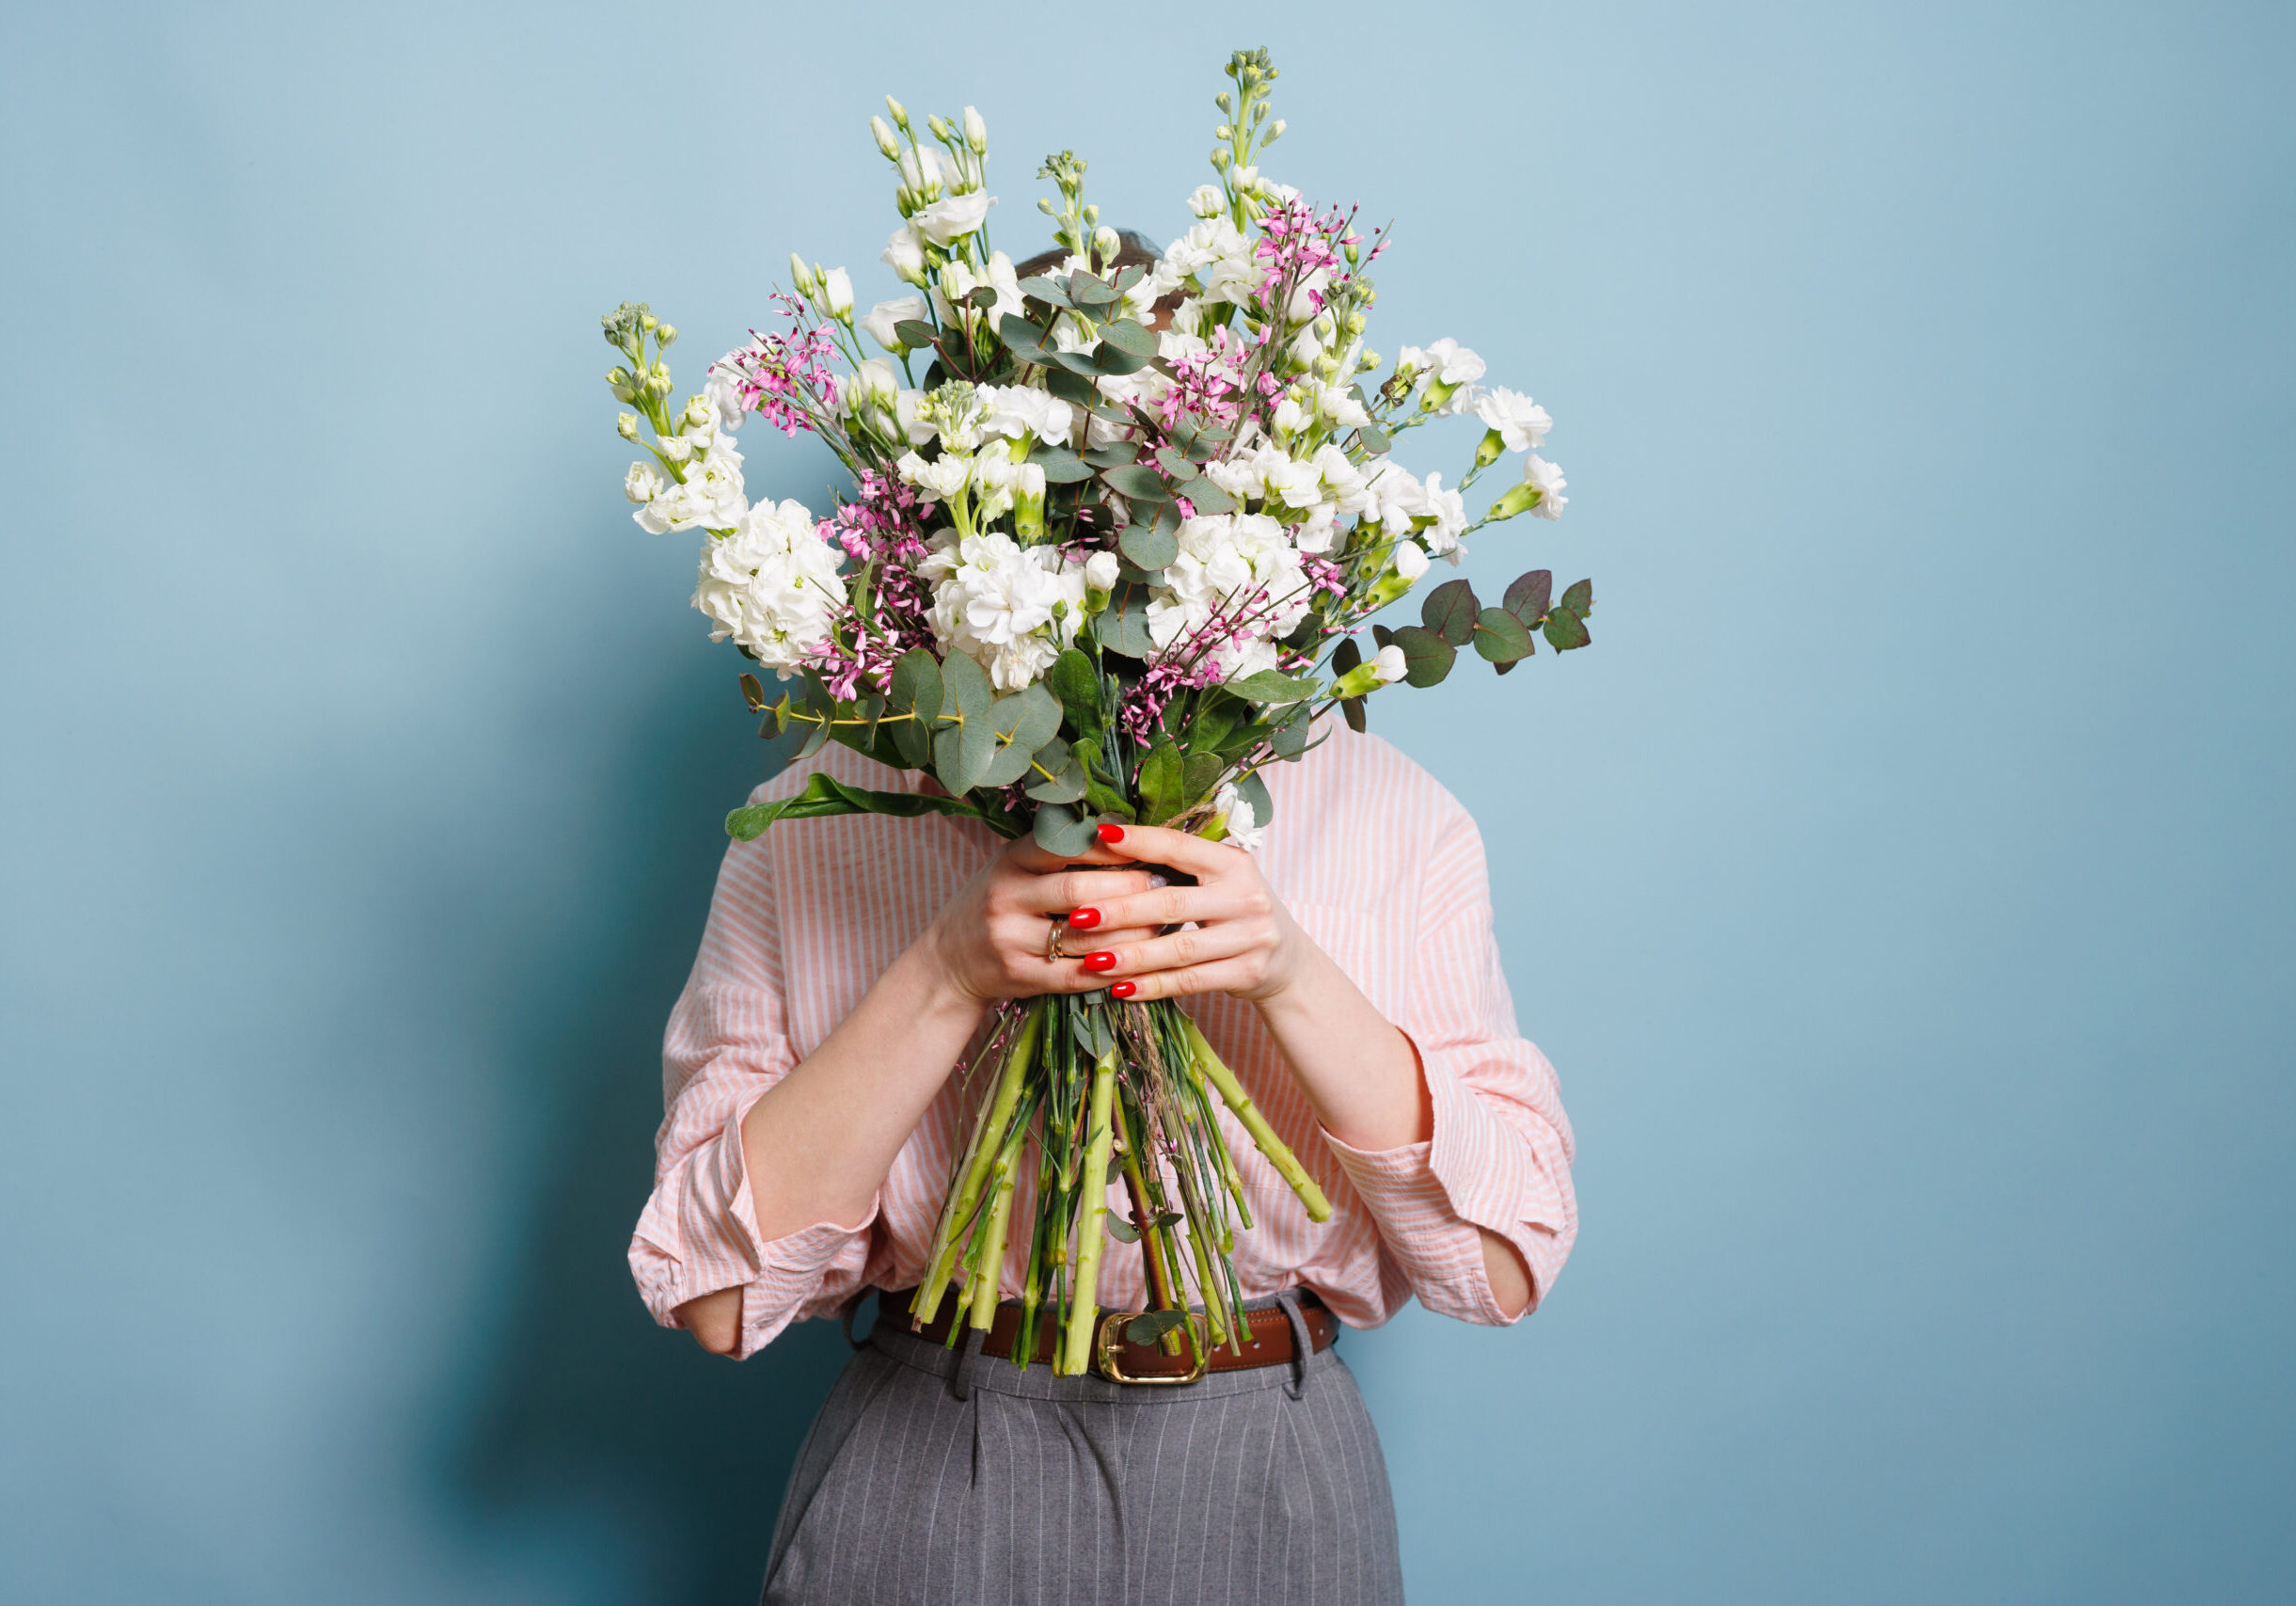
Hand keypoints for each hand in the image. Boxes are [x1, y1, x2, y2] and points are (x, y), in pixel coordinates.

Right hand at [921, 831, 1166, 1002]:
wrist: (949, 960)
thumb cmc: (999, 903)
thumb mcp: (1015, 867)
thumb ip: (1058, 852)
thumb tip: (1128, 834)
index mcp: (1009, 860)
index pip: (1067, 846)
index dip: (1112, 847)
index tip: (1148, 849)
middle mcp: (1005, 896)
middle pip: (1079, 889)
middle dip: (1130, 888)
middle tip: (1165, 886)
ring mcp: (1010, 939)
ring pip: (1084, 935)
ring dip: (1131, 931)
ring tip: (1163, 924)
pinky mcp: (1019, 976)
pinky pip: (1077, 974)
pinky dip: (1112, 969)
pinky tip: (1139, 963)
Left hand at [1062, 823, 1303, 1003]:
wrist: (1287, 960)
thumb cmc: (1234, 910)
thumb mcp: (1220, 879)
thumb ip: (1179, 865)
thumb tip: (1111, 843)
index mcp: (1234, 863)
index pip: (1180, 848)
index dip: (1141, 842)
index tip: (1100, 836)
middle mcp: (1247, 896)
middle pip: (1172, 903)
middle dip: (1121, 910)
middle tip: (1078, 916)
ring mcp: (1251, 937)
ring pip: (1179, 949)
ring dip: (1131, 956)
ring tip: (1091, 960)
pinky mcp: (1248, 973)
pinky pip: (1191, 981)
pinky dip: (1153, 986)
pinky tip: (1121, 988)